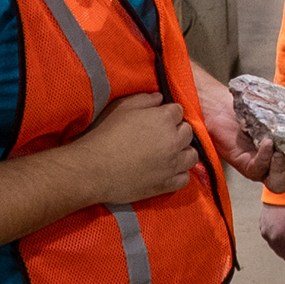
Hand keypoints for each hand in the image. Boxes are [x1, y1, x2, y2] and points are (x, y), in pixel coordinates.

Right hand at [78, 93, 197, 204]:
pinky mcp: (166, 184)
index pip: (179, 111)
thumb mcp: (122, 107)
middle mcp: (174, 140)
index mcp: (164, 119)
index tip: (157, 120)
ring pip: (191, 155)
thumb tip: (160, 98)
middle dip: (177, 131)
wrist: (92, 169)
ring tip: (168, 153)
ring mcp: (172, 164)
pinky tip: (167, 171)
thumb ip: (145, 99)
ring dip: (182, 152)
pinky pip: (184, 178)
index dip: (167, 114)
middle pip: (188, 132)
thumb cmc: (105, 135)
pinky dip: (179, 174)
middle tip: (161, 136)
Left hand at [189, 65, 284, 191]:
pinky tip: (266, 143)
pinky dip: (264, 158)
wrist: (225, 105)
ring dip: (281, 172)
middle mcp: (279, 163)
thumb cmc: (255, 106)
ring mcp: (262, 167)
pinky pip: (258, 171)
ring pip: (277, 184)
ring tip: (280, 154)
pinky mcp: (246, 165)